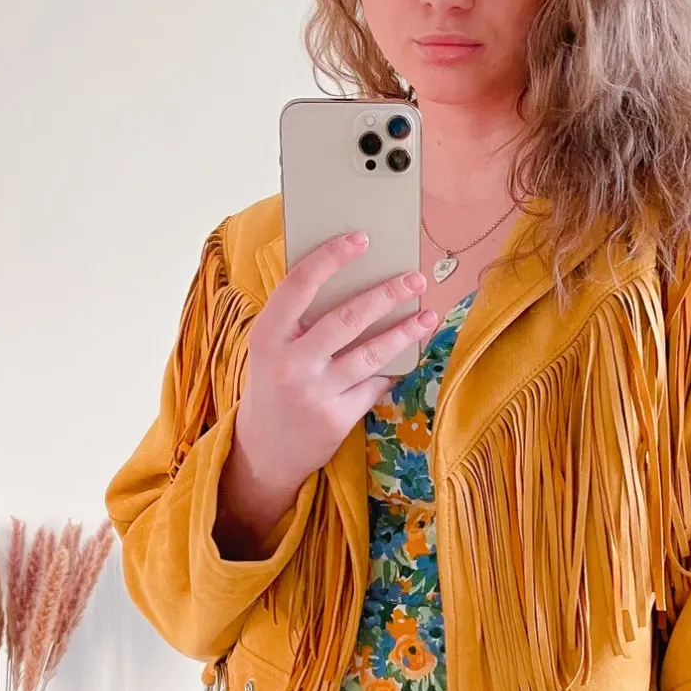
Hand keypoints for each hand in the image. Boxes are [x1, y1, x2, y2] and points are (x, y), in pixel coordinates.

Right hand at [235, 232, 438, 493]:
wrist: (263, 452)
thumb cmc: (272, 386)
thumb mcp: (271, 350)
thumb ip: (299, 321)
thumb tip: (354, 280)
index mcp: (266, 336)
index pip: (299, 285)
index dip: (331, 258)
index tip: (361, 238)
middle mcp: (289, 363)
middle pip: (347, 318)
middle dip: (387, 294)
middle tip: (415, 278)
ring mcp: (314, 393)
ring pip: (371, 354)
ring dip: (404, 331)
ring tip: (427, 315)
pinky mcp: (336, 419)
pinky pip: (374, 385)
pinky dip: (391, 370)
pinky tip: (407, 355)